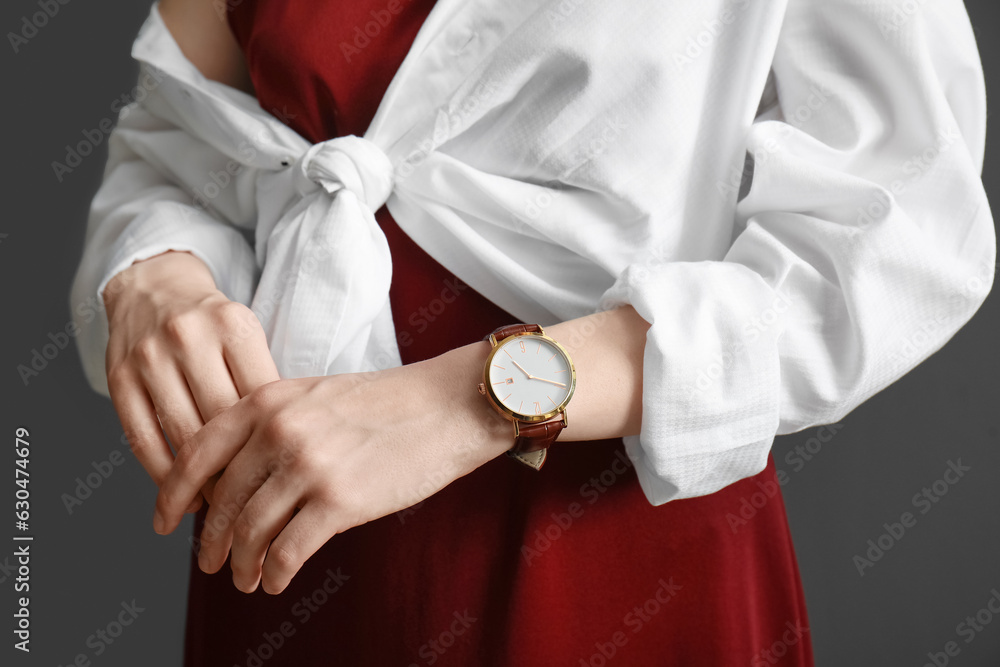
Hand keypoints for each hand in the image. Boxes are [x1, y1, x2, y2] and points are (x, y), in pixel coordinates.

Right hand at [103, 250, 279, 508]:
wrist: (155, 289)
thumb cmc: (215, 326)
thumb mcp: (248, 338)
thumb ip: (266, 386)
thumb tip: (289, 454)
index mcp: (233, 325)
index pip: (260, 400)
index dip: (273, 445)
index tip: (285, 477)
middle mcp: (190, 336)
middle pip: (222, 422)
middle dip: (241, 469)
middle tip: (257, 500)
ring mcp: (149, 357)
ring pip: (183, 436)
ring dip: (204, 481)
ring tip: (224, 505)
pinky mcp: (119, 378)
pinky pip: (143, 440)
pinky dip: (165, 476)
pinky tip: (184, 496)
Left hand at [153, 343, 511, 593]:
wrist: (446, 406)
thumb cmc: (388, 403)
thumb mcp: (316, 396)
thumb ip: (272, 425)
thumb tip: (237, 478)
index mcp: (268, 401)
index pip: (198, 452)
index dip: (173, 493)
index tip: (165, 520)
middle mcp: (279, 431)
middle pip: (222, 501)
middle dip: (210, 541)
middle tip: (208, 562)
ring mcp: (308, 466)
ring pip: (250, 531)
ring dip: (241, 565)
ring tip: (245, 579)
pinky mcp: (339, 500)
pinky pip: (288, 551)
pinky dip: (275, 573)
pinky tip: (276, 581)